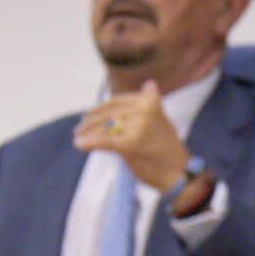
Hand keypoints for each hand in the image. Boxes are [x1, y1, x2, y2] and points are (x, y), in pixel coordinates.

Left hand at [72, 80, 189, 192]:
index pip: (117, 101)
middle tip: (78, 128)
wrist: (176, 172)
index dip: (99, 108)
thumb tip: (149, 83)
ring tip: (78, 138)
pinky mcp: (129, 144)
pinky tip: (80, 145)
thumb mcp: (161, 119)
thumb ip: (150, 103)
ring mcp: (136, 127)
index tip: (87, 115)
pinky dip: (89, 143)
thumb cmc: (167, 148)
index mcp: (150, 102)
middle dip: (90, 121)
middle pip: (108, 113)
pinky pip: (103, 141)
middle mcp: (144, 110)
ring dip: (87, 133)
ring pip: (104, 127)